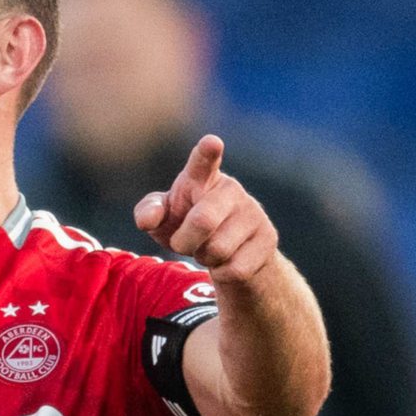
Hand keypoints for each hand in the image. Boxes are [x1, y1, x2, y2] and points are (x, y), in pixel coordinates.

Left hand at [134, 135, 278, 285]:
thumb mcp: (163, 219)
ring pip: (218, 250)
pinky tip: (225, 261)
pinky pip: (234, 268)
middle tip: (182, 243)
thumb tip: (148, 219)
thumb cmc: (187, 226)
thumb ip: (149, 213)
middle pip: (203, 221)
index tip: (211, 143)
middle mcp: (230, 190)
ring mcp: (253, 213)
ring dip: (204, 258)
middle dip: (184, 242)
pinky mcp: (268, 238)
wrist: (230, 253)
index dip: (207, 152)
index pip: (203, 160)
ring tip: (207, 249)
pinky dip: (221, 272)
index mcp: (201, 177)